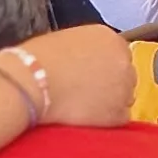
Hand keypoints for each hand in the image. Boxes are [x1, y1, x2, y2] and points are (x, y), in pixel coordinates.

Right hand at [17, 24, 136, 125]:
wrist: (32, 82)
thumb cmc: (38, 59)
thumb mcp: (67, 40)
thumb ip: (86, 50)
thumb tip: (85, 62)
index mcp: (109, 37)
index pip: (119, 53)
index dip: (105, 67)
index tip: (92, 75)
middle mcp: (123, 59)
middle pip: (126, 75)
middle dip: (111, 84)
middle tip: (88, 93)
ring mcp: (125, 87)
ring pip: (125, 97)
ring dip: (110, 102)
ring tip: (85, 107)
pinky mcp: (119, 113)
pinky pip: (120, 118)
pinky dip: (107, 120)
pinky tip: (87, 118)